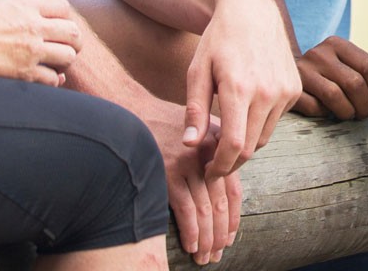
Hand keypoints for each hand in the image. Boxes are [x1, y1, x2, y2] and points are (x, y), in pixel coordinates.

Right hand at [0, 0, 80, 83]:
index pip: (63, 7)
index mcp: (26, 4)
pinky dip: (53, 80)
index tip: (59, 25)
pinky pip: (52, 79)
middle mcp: (34, 25)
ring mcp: (32, 49)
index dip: (64, 17)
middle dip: (73, 41)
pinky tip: (49, 79)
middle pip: (73, 32)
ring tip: (58, 63)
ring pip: (68, 56)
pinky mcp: (25, 71)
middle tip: (67, 47)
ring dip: (65, 61)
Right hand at [141, 98, 240, 265]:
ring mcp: (188, 165)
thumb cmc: (163, 123)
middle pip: (221, 203)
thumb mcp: (198, 129)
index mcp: (218, 147)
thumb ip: (212, 153)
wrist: (134, 112)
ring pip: (205, 210)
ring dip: (206, 238)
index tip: (230, 236)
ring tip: (205, 256)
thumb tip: (223, 185)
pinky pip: (185, 209)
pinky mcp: (168, 173)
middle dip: (220, 233)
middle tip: (217, 253)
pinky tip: (190, 245)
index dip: (233, 217)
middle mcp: (207, 156)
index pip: (233, 189)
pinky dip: (190, 231)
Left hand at [185, 0, 304, 175]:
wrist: (252, 11)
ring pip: (263, 137)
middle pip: (250, 148)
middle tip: (212, 163)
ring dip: (245, 144)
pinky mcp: (294, 88)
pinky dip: (259, 125)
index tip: (207, 172)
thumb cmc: (218, 41)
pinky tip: (245, 113)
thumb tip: (190, 145)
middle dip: (230, 162)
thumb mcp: (198, 71)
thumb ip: (194, 111)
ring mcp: (285, 90)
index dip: (220, 167)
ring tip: (226, 138)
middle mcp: (267, 91)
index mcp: (239, 88)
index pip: (233, 146)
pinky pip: (275, 120)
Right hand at [293, 36, 367, 119]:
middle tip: (366, 114)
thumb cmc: (329, 73)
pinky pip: (315, 107)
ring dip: (349, 112)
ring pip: (335, 96)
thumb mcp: (351, 63)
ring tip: (351, 115)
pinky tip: (328, 113)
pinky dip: (326, 114)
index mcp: (336, 44)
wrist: (287, 75)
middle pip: (355, 83)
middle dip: (366, 105)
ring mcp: (302, 71)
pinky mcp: (292, 89)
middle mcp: (319, 53)